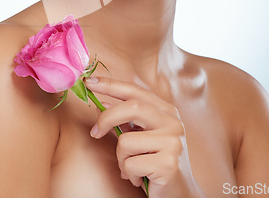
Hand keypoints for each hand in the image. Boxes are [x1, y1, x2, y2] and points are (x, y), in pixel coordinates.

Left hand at [85, 76, 203, 197]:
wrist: (179, 195)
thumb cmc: (155, 164)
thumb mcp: (141, 137)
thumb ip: (126, 119)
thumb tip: (101, 103)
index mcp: (166, 111)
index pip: (136, 91)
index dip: (111, 85)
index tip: (89, 82)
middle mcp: (173, 123)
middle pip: (133, 107)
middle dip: (107, 118)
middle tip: (95, 132)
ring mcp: (173, 142)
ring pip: (126, 140)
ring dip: (121, 159)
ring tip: (132, 167)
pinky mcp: (168, 164)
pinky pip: (131, 164)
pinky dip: (128, 174)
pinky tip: (141, 179)